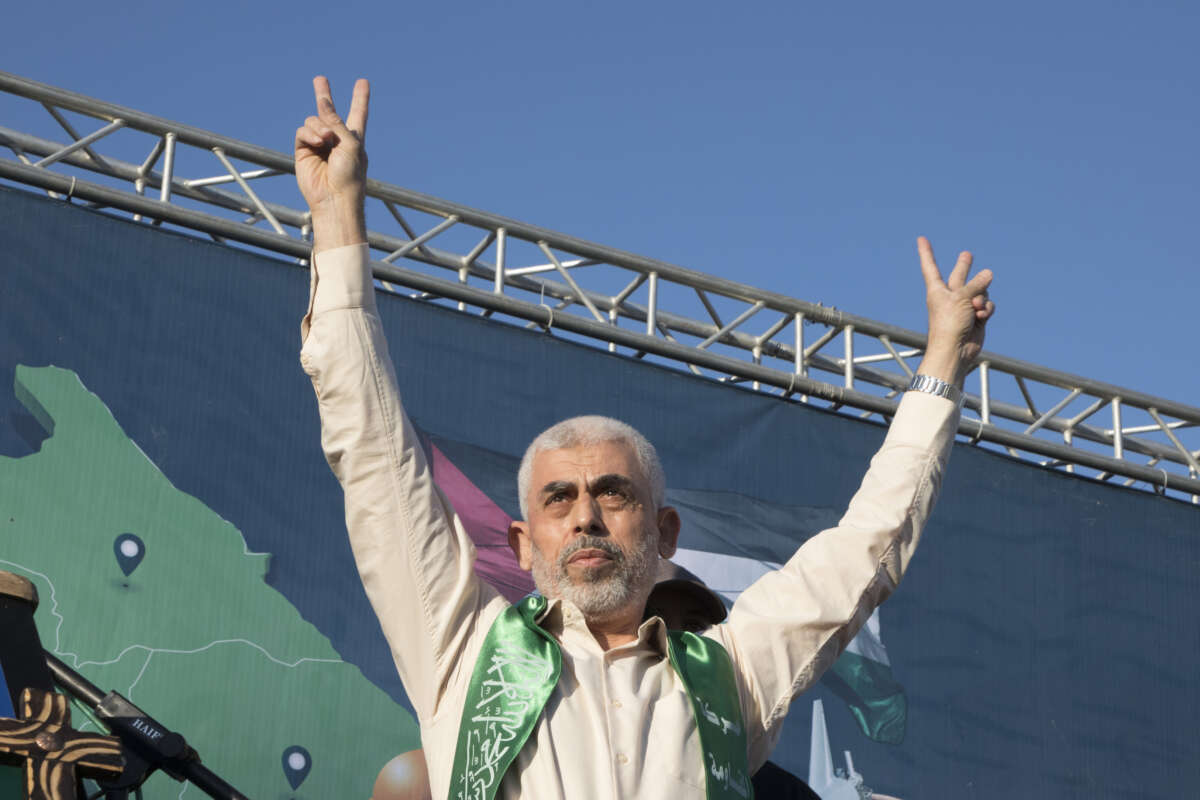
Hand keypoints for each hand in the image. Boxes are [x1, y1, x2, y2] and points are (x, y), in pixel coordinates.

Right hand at [294, 76, 369, 251]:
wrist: (334, 199)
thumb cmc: (350, 176)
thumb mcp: (350, 144)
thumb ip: (337, 121)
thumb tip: (323, 102)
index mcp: (354, 138)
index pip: (358, 113)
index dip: (360, 98)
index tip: (363, 82)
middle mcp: (336, 139)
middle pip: (329, 112)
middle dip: (323, 95)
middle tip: (320, 79)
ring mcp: (319, 144)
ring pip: (314, 120)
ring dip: (320, 126)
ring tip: (326, 140)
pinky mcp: (304, 150)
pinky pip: (303, 131)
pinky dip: (309, 133)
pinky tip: (317, 142)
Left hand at [915, 236, 995, 386]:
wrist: (955, 350)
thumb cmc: (949, 324)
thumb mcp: (961, 298)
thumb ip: (975, 284)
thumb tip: (989, 273)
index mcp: (937, 289)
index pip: (931, 266)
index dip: (926, 252)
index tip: (921, 238)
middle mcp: (950, 296)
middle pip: (960, 276)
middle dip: (964, 266)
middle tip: (967, 254)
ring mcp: (964, 306)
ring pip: (981, 292)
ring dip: (981, 298)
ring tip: (975, 308)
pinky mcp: (977, 317)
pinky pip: (987, 305)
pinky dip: (987, 310)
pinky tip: (981, 317)